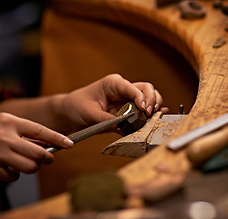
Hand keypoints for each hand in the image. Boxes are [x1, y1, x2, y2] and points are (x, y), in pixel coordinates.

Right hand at [0, 113, 72, 187]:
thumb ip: (20, 130)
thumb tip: (43, 143)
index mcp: (8, 122)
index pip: (40, 131)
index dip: (58, 138)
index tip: (70, 144)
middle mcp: (5, 137)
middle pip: (39, 153)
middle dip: (47, 158)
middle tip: (48, 159)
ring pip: (30, 167)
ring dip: (32, 168)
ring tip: (24, 164)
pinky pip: (14, 176)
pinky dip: (14, 175)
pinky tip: (6, 168)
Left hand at [53, 74, 168, 132]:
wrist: (69, 113)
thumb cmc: (76, 107)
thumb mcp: (89, 113)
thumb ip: (106, 119)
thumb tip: (121, 125)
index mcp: (113, 84)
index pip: (133, 88)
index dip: (142, 97)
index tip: (144, 109)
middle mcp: (123, 90)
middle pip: (146, 89)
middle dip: (151, 100)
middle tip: (149, 113)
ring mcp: (126, 100)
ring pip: (148, 99)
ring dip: (153, 107)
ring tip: (153, 117)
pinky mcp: (127, 112)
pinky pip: (142, 112)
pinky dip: (151, 115)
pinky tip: (158, 117)